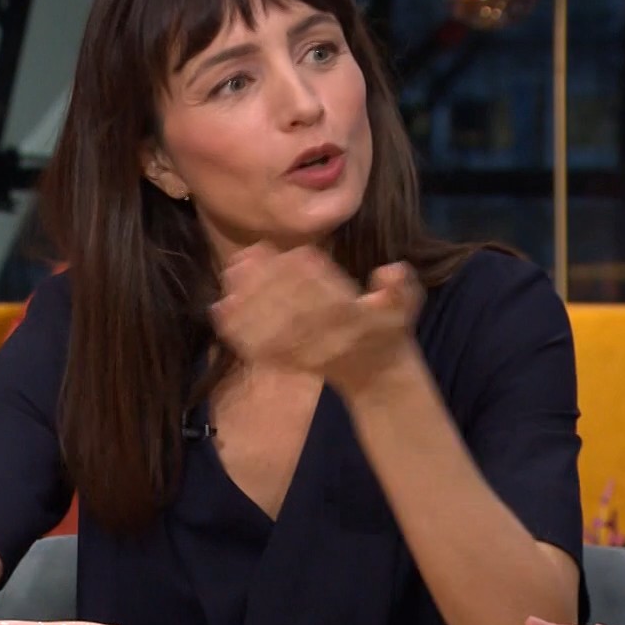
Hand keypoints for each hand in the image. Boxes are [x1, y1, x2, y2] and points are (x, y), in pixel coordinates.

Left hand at [209, 244, 420, 393]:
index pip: (326, 292)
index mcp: (355, 317)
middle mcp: (328, 335)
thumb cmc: (387, 329)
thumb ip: (399, 288)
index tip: (285, 251)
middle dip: (266, 281)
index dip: (304, 272)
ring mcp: (308, 350)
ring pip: (273, 328)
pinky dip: (239, 330)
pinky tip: (220, 309)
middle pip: (292, 308)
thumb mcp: (404, 306)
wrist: (374, 374)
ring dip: (247, 302)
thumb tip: (393, 270)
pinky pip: (261, 348)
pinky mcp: (290, 361)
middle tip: (243, 256)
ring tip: (228, 275)